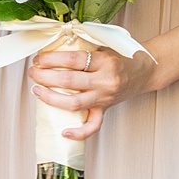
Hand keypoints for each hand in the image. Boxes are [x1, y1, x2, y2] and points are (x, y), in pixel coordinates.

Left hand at [27, 42, 151, 140]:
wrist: (145, 71)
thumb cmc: (122, 57)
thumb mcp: (104, 46)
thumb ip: (82, 48)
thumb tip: (52, 49)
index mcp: (104, 61)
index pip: (72, 59)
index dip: (51, 59)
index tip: (39, 58)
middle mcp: (105, 80)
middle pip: (69, 81)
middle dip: (44, 76)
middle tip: (33, 72)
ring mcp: (105, 97)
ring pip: (74, 103)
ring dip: (51, 98)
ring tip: (37, 90)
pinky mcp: (106, 109)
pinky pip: (93, 126)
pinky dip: (78, 132)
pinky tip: (64, 131)